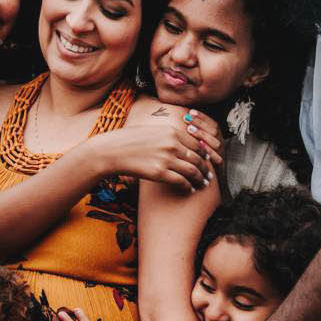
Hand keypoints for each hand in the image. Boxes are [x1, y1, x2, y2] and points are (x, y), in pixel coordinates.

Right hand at [87, 107, 221, 190]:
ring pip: (193, 171)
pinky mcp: (159, 173)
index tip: (208, 161)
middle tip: (209, 176)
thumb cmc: (130, 141)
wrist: (111, 151)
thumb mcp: (153, 131)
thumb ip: (170, 136)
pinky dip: (188, 186)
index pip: (197, 144)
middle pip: (198, 158)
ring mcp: (166, 159)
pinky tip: (189, 189)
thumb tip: (185, 143)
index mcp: (172, 132)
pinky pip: (181, 181)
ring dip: (201, 179)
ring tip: (203, 184)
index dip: (205, 155)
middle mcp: (171, 144)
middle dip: (206, 169)